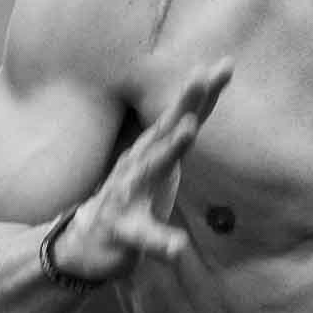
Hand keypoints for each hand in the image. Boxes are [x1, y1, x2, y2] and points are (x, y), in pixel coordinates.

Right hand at [54, 58, 232, 279]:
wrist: (87, 241)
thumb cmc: (132, 198)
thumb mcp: (160, 165)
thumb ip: (180, 138)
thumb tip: (199, 107)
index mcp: (155, 150)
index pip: (184, 115)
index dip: (205, 91)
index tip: (225, 65)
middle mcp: (139, 164)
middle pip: (166, 128)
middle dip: (185, 103)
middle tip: (203, 75)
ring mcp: (127, 193)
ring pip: (150, 168)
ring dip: (169, 148)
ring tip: (189, 130)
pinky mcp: (121, 228)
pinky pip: (141, 234)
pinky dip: (158, 240)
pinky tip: (177, 247)